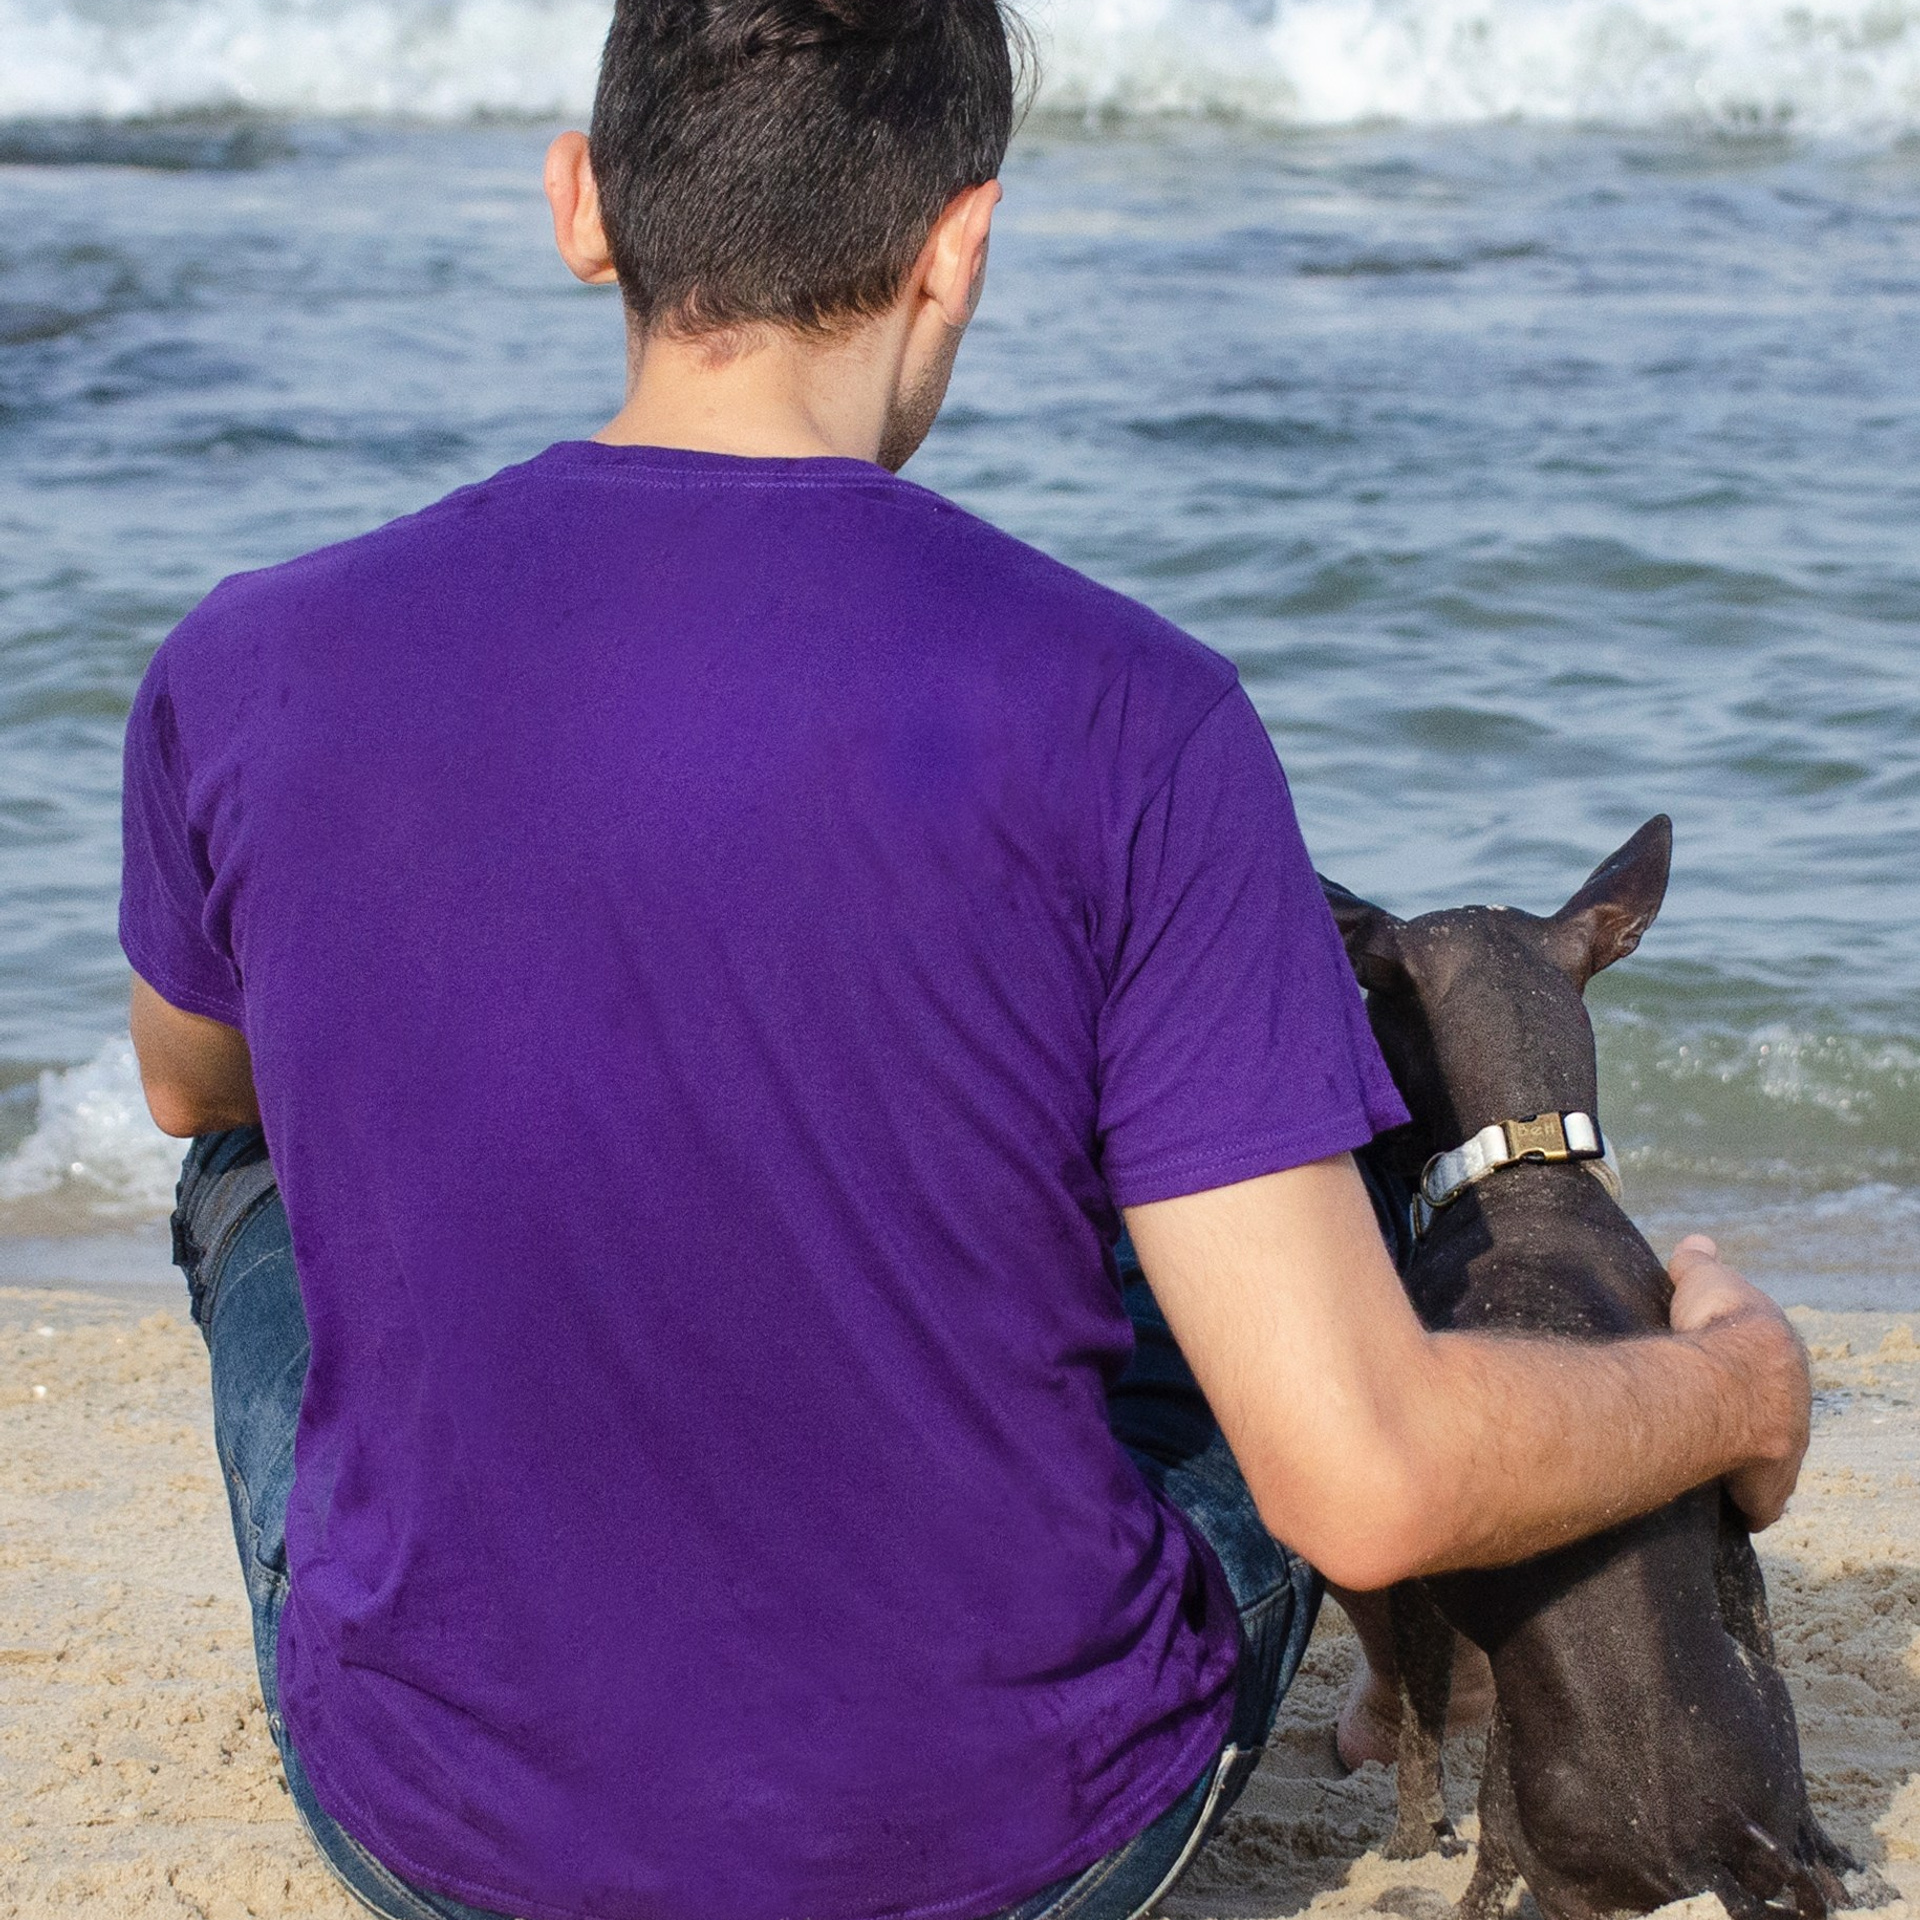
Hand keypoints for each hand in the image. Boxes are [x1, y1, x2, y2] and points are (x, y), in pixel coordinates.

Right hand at [1667, 1234, 1810, 1529]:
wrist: (1732, 1376)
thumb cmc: (1717, 1326)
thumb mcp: (1705, 1281)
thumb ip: (1699, 1265)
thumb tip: (1696, 1243)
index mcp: (1783, 1358)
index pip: (1773, 1371)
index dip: (1750, 1375)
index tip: (1728, 1380)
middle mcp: (1796, 1407)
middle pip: (1780, 1420)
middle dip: (1756, 1425)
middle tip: (1722, 1427)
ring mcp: (1786, 1449)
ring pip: (1773, 1465)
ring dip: (1750, 1468)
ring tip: (1717, 1468)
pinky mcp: (1767, 1485)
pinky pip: (1759, 1500)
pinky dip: (1746, 1503)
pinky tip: (1731, 1507)